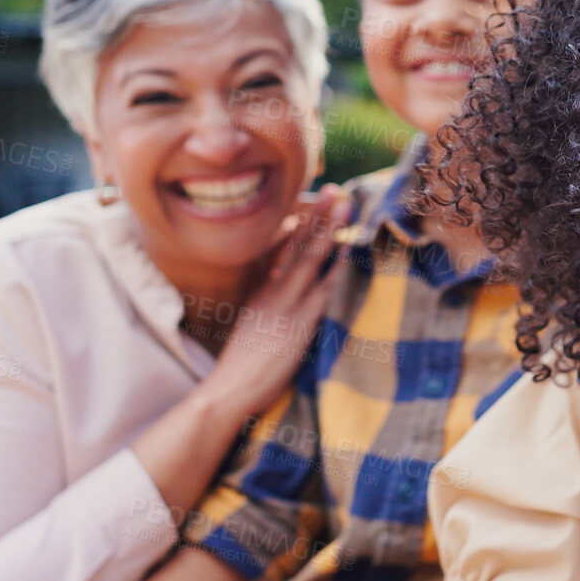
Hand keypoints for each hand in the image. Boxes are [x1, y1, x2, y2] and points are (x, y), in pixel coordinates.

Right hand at [197, 186, 349, 418]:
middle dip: (316, 216)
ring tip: (346, 205)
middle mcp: (274, 292)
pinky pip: (325, 289)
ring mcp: (287, 306)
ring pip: (311, 259)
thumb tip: (279, 292)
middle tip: (333, 190)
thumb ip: (266, 307)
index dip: (298, 225)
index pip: (280, 251)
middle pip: (296, 245)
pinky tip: (352, 251)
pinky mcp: (300, 324)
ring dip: (330, 230)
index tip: (313, 204)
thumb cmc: (241, 369)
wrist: (227, 390)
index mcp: (262, 292)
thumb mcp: (251, 328)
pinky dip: (338, 268)